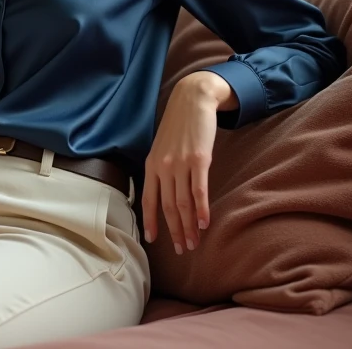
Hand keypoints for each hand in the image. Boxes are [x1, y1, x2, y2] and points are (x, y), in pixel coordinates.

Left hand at [142, 72, 233, 254]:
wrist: (192, 101)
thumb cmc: (178, 126)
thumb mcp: (162, 147)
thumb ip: (160, 168)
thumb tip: (162, 192)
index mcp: (151, 165)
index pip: (148, 200)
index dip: (151, 221)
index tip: (153, 240)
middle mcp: (163, 167)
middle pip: (168, 206)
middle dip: (174, 231)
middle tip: (182, 249)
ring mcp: (181, 164)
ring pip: (183, 203)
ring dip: (188, 226)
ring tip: (194, 242)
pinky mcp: (199, 160)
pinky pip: (199, 190)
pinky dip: (201, 209)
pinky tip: (203, 223)